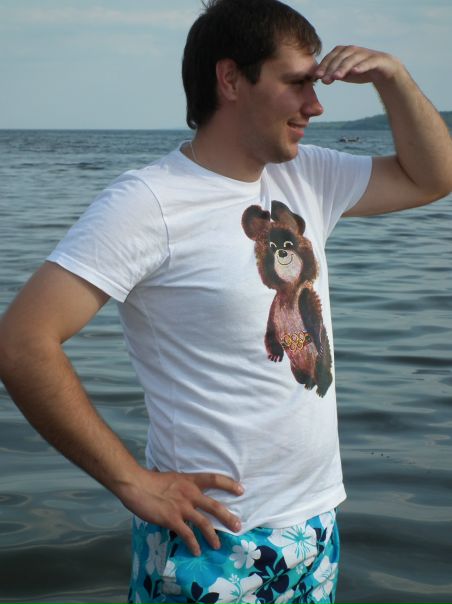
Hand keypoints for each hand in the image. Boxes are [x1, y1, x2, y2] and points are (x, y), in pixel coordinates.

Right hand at [117, 467, 243, 555]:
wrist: (136, 484)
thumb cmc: (149, 479)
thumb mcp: (170, 477)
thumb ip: (178, 482)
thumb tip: (176, 482)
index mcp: (189, 480)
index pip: (214, 479)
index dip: (229, 484)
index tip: (241, 489)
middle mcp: (190, 493)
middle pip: (214, 506)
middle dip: (228, 517)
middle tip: (238, 526)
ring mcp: (182, 507)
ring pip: (204, 523)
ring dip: (213, 536)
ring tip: (217, 545)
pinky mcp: (172, 519)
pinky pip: (187, 534)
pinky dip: (193, 544)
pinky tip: (196, 551)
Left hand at [315, 45, 402, 85]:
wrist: (382, 70)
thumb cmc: (360, 71)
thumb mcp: (345, 73)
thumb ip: (333, 74)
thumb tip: (320, 78)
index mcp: (344, 52)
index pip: (332, 56)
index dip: (324, 65)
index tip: (317, 76)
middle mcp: (354, 50)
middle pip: (340, 57)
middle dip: (331, 68)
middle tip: (325, 80)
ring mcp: (365, 54)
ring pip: (352, 59)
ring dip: (343, 67)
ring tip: (336, 77)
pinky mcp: (376, 60)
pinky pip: (368, 62)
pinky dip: (362, 66)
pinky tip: (355, 72)